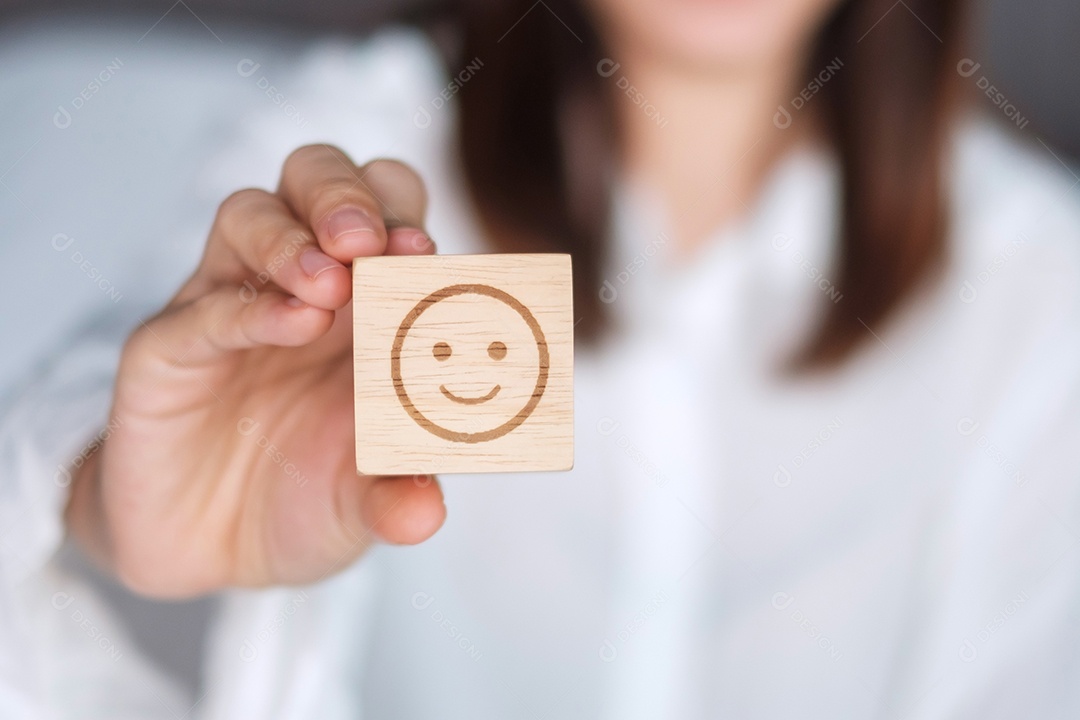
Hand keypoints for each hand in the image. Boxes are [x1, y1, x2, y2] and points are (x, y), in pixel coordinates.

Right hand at [66, 145, 446, 596]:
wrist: (213, 548)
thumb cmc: (306, 494)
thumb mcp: (365, 499)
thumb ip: (399, 492)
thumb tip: (426, 512)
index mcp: (364, 297)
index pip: (386, 210)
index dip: (405, 217)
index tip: (425, 251)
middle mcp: (296, 284)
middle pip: (314, 179)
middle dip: (344, 195)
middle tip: (368, 243)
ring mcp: (227, 306)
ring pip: (248, 215)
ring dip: (292, 238)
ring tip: (330, 285)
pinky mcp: (166, 348)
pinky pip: (201, 309)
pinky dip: (248, 310)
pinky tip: (291, 325)